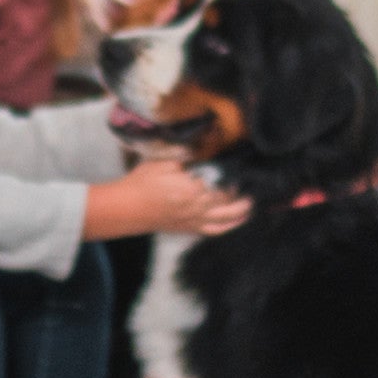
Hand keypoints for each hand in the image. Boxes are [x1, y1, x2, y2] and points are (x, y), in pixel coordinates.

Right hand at [82, 158, 252, 241]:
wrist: (128, 206)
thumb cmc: (142, 183)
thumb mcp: (161, 162)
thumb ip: (183, 155)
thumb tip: (201, 147)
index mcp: (192, 187)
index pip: (221, 181)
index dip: (232, 174)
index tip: (237, 166)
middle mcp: (199, 206)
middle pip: (229, 200)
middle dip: (240, 191)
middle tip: (244, 181)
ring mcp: (197, 220)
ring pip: (228, 217)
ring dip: (242, 210)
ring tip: (249, 201)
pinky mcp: (192, 228)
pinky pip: (217, 230)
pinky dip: (230, 226)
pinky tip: (237, 220)